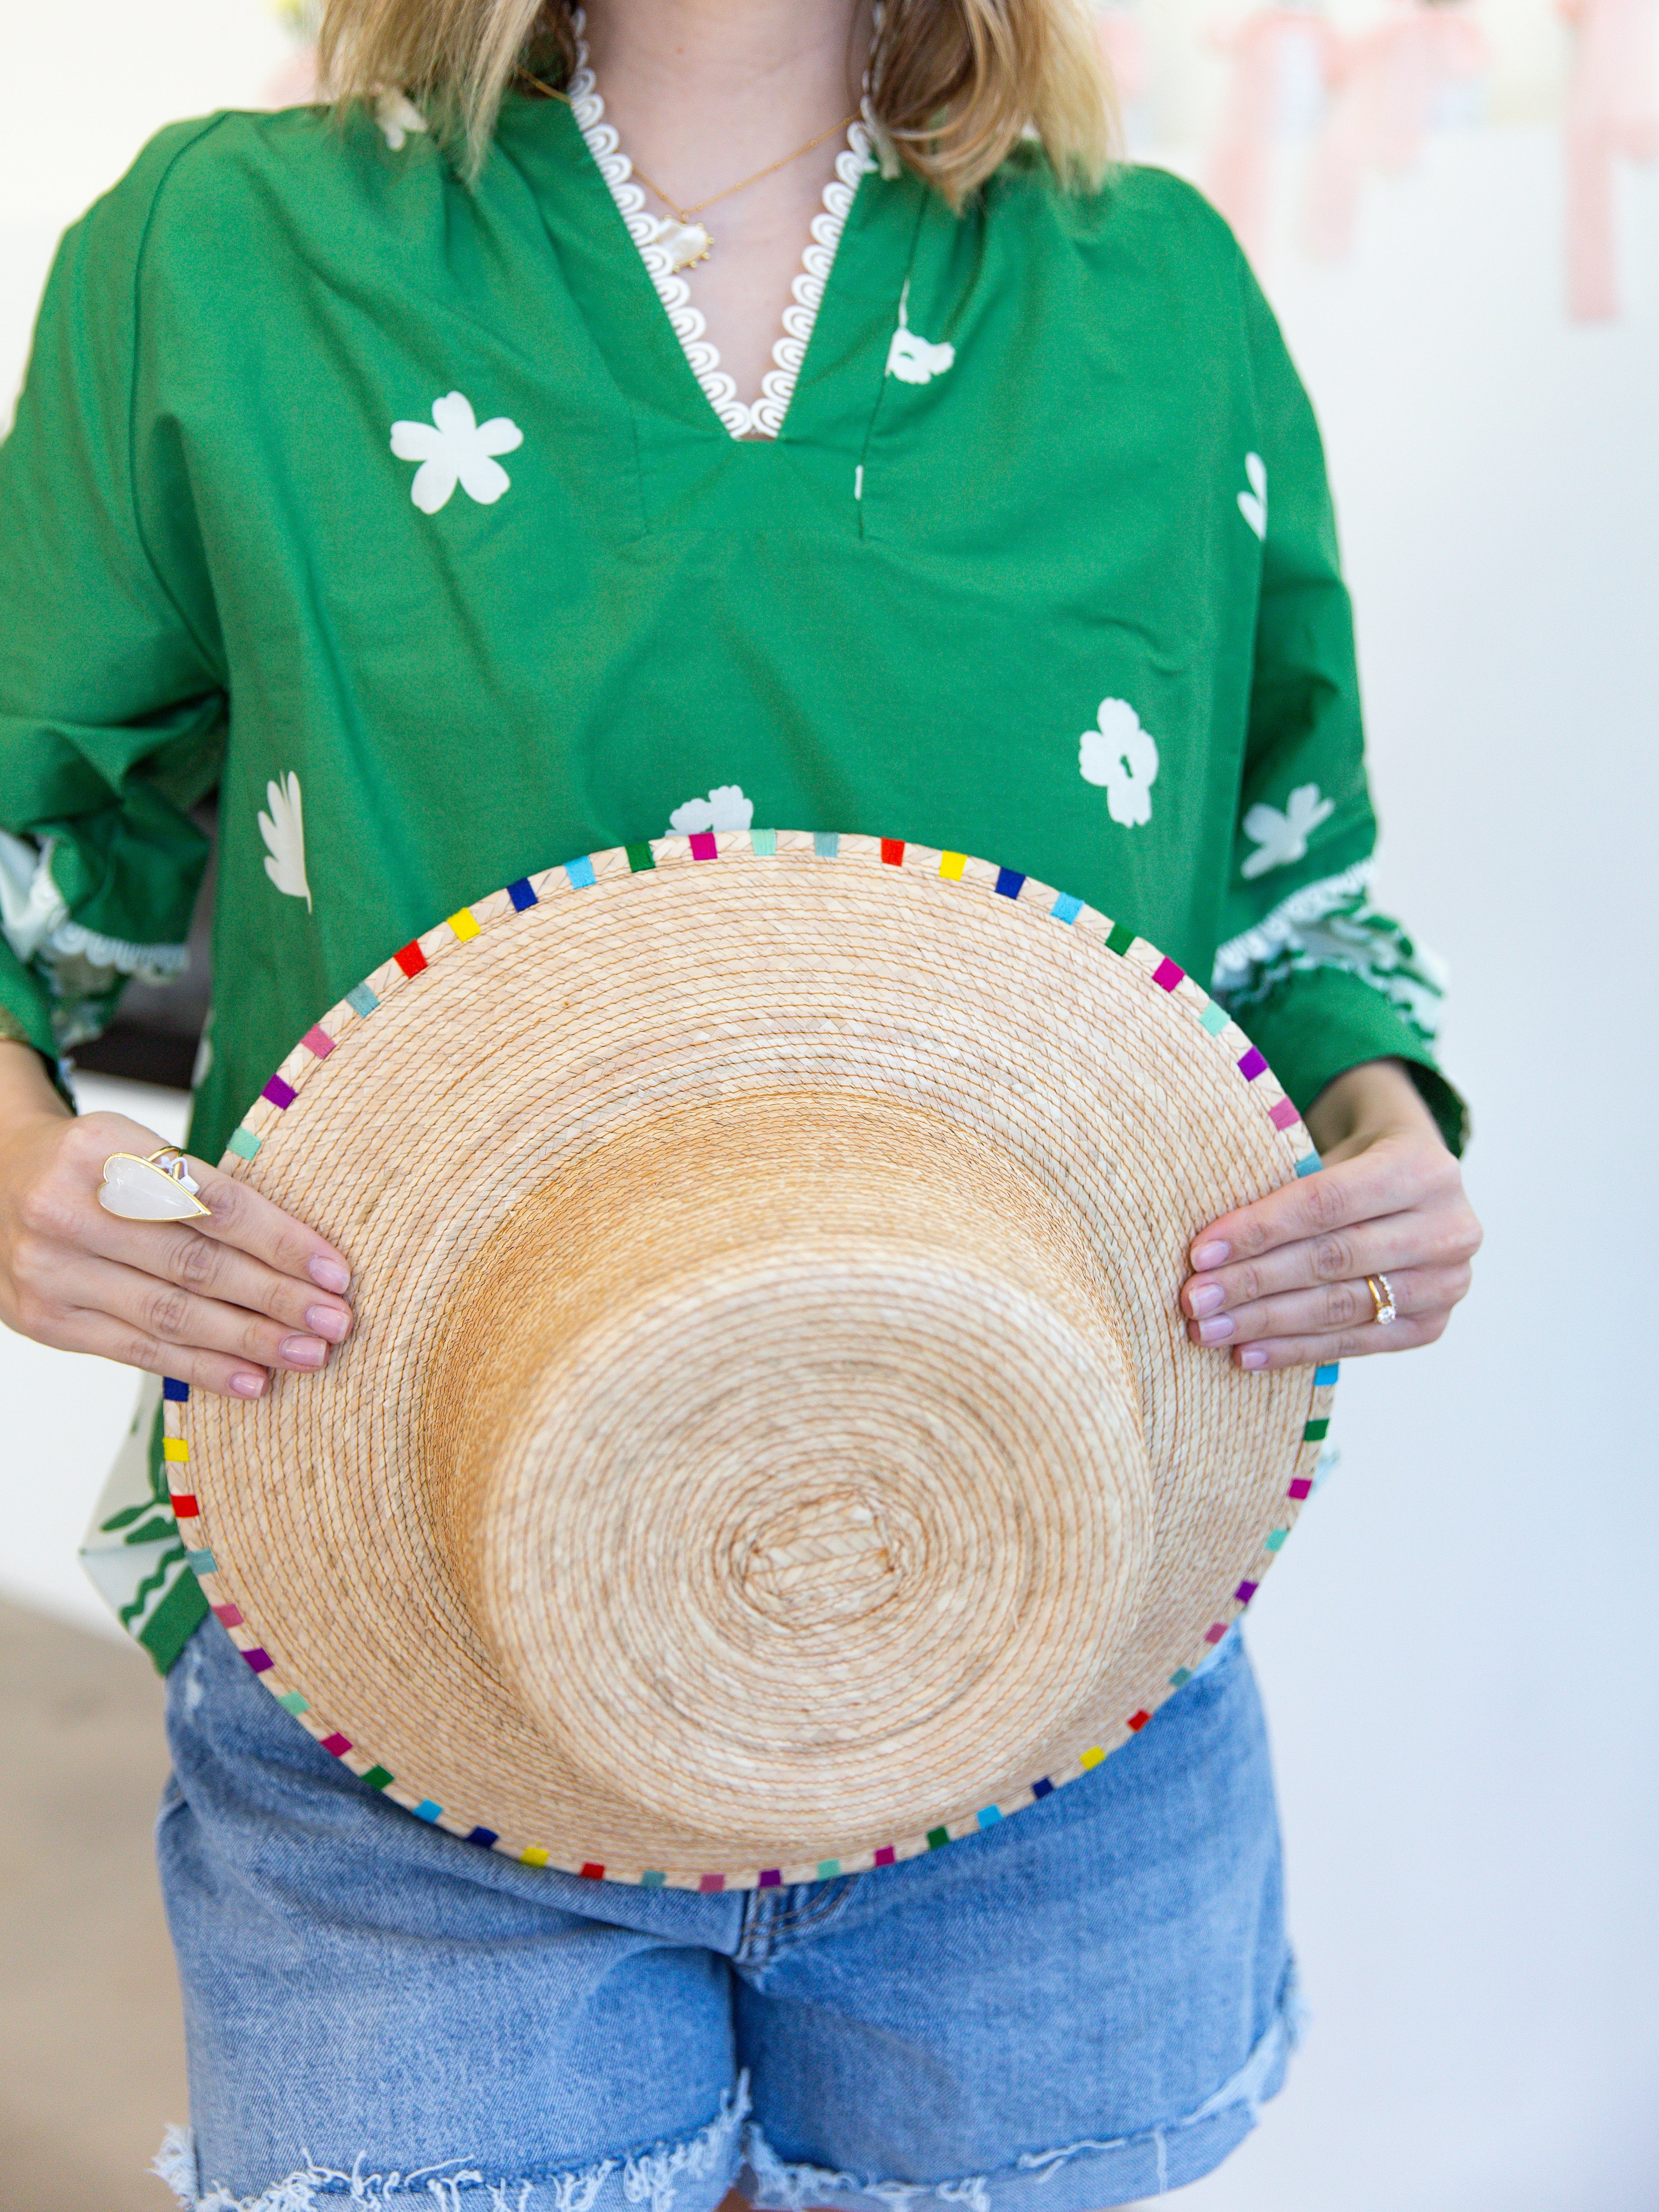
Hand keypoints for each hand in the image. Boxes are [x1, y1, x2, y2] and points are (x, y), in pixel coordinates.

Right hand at [0, 1043, 352, 1398]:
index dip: (280, 1241)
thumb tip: (301, 1253)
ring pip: (170, 1314)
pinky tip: (252, 1381)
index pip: (212, 1203)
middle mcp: (69, 1210)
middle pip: (195, 1263)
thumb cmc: (94, 1169)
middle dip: (276, 1298)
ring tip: (308, 1356)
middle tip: (335, 1322)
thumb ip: (201, 1193)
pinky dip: (200, 1369)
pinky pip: (137, 1351)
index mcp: (104, 1150)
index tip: (334, 1271)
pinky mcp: (45, 1321)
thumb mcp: (139, 1151)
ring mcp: (51, 1270)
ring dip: (249, 1341)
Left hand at [1180, 1058, 1479, 1370]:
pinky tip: (1248, 1354)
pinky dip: (1296, 1349)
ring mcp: (1447, 1283)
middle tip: (1194, 1301)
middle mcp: (1448, 1228)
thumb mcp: (1328, 1153)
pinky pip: (1355, 1342)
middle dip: (1253, 1282)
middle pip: (1331, 1260)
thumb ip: (1284, 1187)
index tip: (1200, 1253)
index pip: (1326, 1204)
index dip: (1259, 1230)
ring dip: (1266, 1323)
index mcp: (1421, 1169)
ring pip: (1340, 1307)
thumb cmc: (1352, 1166)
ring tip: (1209, 1331)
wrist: (1414, 1187)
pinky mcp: (1432, 1324)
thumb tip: (1205, 1246)